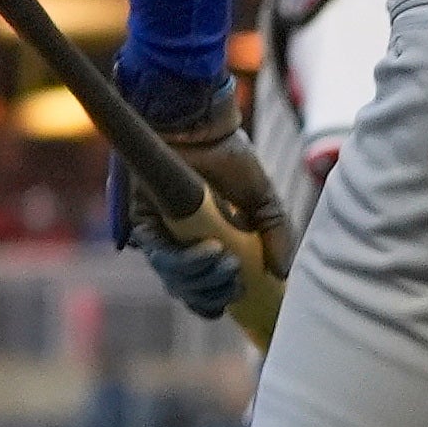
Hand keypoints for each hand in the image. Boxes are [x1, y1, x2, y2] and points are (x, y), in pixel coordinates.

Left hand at [111, 80, 286, 315]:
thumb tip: (282, 274)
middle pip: (194, 293)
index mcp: (212, 244)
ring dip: (203, 280)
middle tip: (236, 279)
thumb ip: (277, 236)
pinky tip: (209, 248)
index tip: (244, 293)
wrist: (200, 128)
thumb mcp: (265, 201)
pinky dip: (186, 261)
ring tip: (225, 262)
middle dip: (217, 293)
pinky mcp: (145, 226)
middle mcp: (184, 245)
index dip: (224, 298)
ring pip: (177, 282)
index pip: (211, 288)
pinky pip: (162, 259)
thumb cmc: (231, 158)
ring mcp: (164, 238)